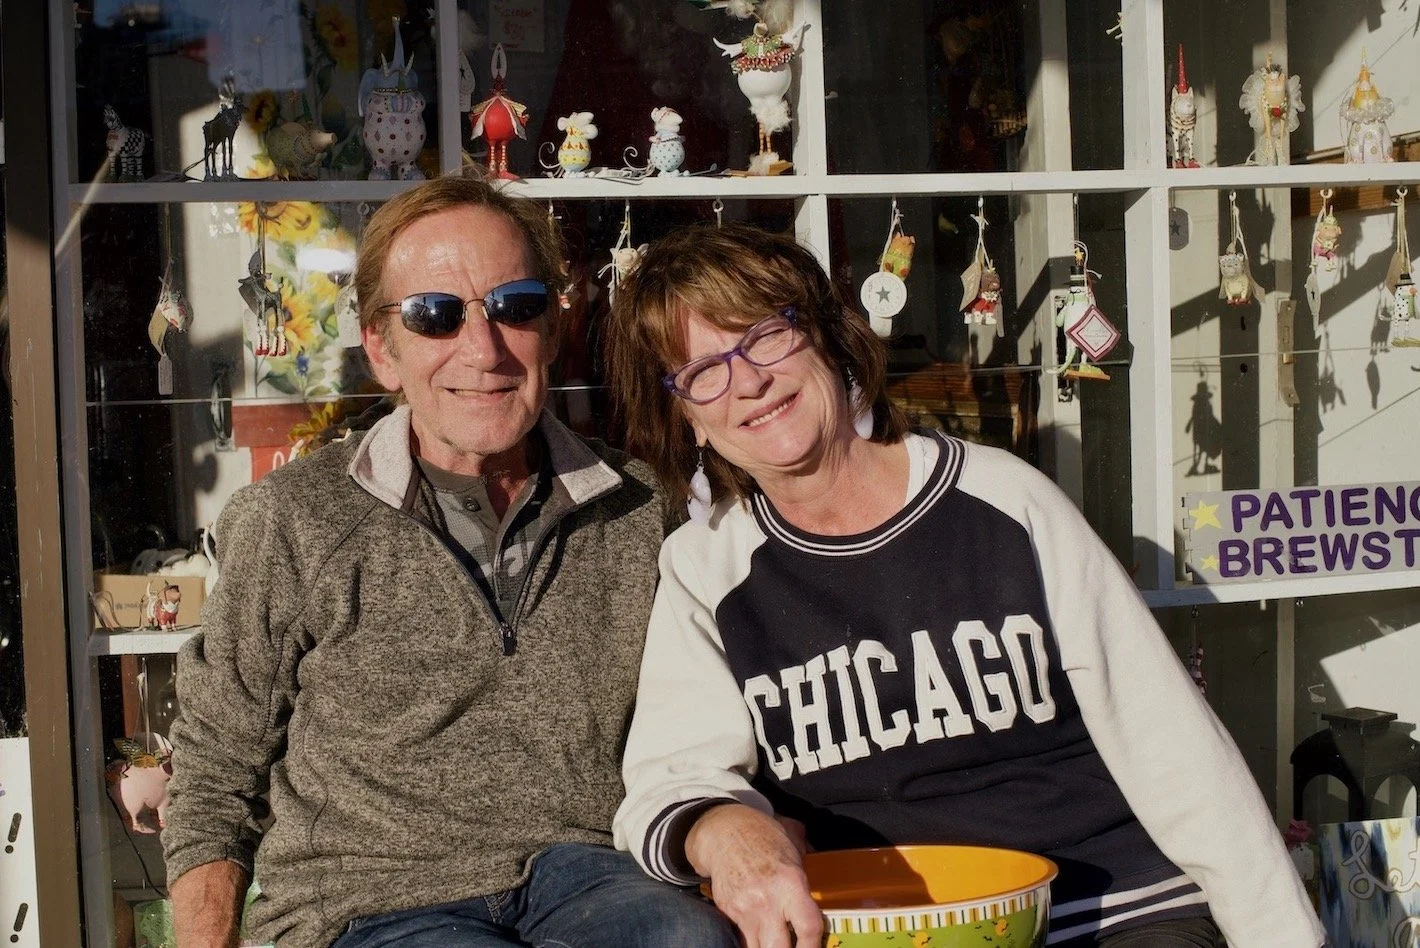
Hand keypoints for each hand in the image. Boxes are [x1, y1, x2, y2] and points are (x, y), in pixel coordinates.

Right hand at [686, 804, 823, 947]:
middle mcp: (767, 901)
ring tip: (778, 942)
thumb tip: (825, 867)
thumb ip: (810, 856)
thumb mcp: (793, 839)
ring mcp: (745, 909)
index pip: (808, 928)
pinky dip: (753, 940)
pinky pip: (743, 938)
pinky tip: (762, 935)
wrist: (723, 830)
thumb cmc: (762, 834)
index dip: (814, 946)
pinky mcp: (729, 912)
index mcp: (790, 883)